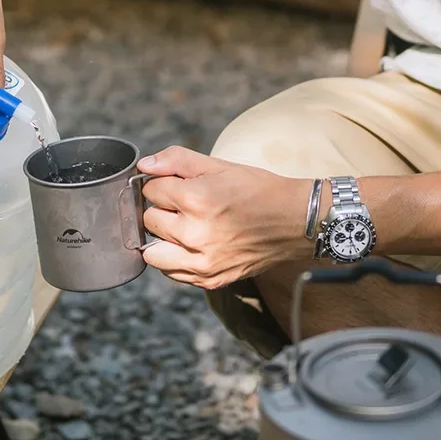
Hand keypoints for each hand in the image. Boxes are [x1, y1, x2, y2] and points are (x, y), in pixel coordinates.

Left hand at [138, 146, 312, 288]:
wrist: (296, 221)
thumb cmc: (258, 190)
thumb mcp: (218, 165)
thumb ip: (176, 160)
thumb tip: (144, 165)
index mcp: (196, 200)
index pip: (151, 191)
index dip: (163, 185)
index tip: (180, 186)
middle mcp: (195, 235)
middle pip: (148, 220)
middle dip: (162, 210)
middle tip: (185, 206)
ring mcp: (202, 262)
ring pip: (152, 252)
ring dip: (162, 238)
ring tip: (183, 227)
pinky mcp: (209, 279)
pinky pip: (171, 272)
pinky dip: (174, 259)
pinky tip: (193, 245)